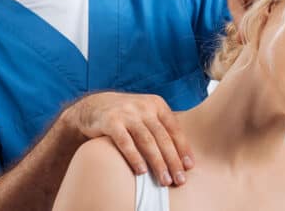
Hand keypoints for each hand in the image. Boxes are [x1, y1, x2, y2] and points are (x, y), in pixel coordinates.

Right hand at [66, 92, 192, 186]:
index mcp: (157, 104)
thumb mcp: (147, 114)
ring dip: (157, 162)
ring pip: (146, 141)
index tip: (189, 167)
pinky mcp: (110, 121)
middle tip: (179, 179)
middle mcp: (143, 106)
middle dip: (172, 161)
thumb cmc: (128, 116)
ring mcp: (126, 113)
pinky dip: (134, 157)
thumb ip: (163, 129)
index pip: (174, 129)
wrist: (94, 106)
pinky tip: (141, 172)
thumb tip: (184, 156)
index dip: (183, 149)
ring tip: (164, 180)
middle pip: (162, 137)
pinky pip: (125, 142)